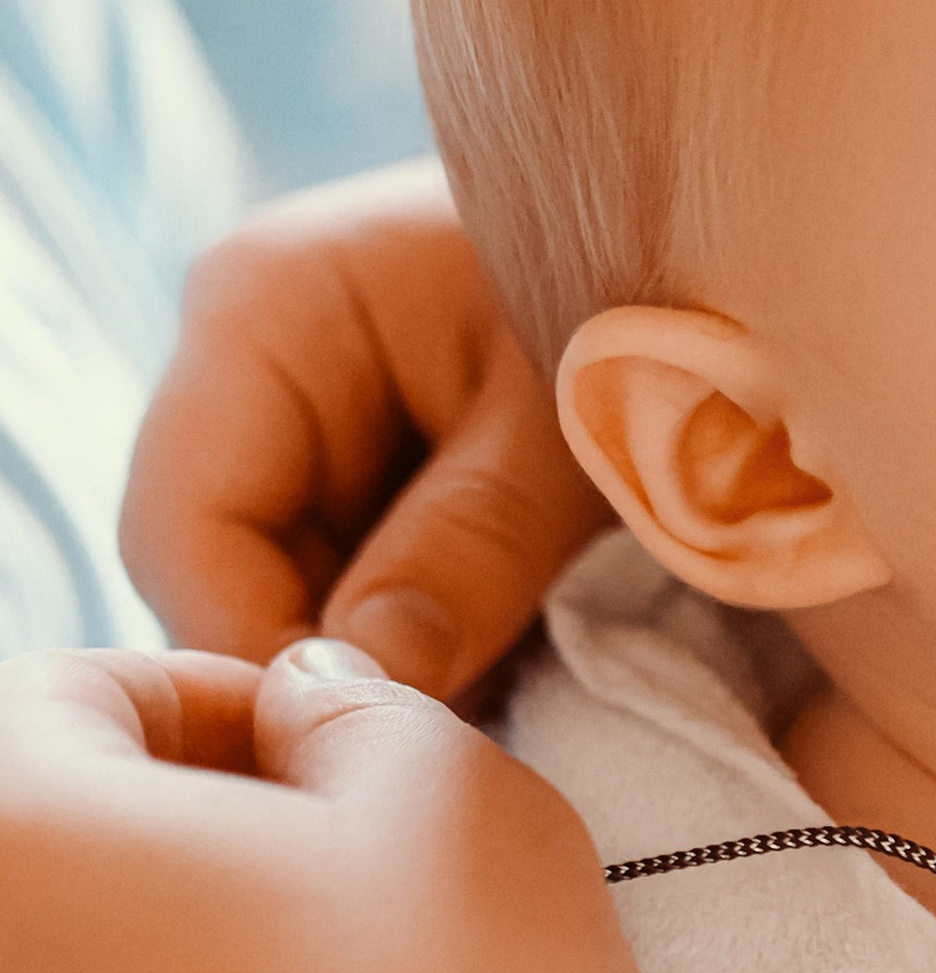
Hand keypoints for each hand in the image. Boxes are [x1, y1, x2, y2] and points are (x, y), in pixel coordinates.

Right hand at [120, 160, 608, 700]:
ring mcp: (298, 408)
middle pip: (220, 570)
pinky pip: (350, 572)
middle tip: (445, 749)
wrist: (713, 223)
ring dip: (377, 662)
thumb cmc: (642, 280)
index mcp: (261, 307)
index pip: (184, 529)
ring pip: (284, 588)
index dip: (259, 650)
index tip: (368, 741)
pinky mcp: (361, 452)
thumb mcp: (569, 423)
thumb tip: (380, 681)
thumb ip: (473, 545)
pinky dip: (415, 633)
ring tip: (495, 703)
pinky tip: (501, 661)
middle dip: (326, 667)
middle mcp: (247, 355)